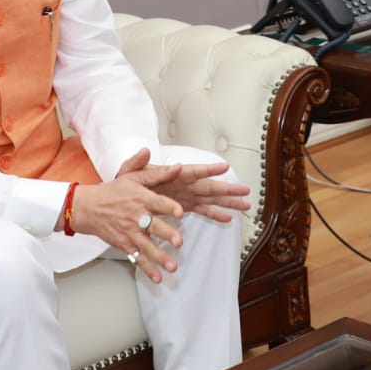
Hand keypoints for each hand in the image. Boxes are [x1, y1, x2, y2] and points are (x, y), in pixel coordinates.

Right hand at [67, 150, 188, 283]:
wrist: (88, 207)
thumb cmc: (114, 191)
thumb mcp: (133, 176)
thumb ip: (156, 173)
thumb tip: (177, 166)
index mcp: (140, 198)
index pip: (157, 202)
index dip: (169, 206)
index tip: (180, 212)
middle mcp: (136, 216)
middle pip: (153, 226)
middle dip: (167, 234)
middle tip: (179, 241)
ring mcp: (130, 232)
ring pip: (147, 246)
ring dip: (160, 257)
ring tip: (173, 266)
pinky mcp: (125, 244)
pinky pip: (137, 258)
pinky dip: (147, 269)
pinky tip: (158, 277)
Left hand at [137, 151, 251, 223]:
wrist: (124, 199)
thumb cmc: (127, 184)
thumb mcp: (128, 172)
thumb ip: (135, 162)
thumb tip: (145, 151)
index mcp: (173, 174)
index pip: (194, 171)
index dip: (209, 169)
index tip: (225, 167)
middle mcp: (184, 185)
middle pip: (210, 187)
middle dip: (228, 189)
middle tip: (246, 190)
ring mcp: (187, 196)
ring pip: (211, 200)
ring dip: (228, 202)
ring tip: (245, 205)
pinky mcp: (185, 207)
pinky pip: (203, 211)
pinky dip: (215, 215)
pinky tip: (228, 218)